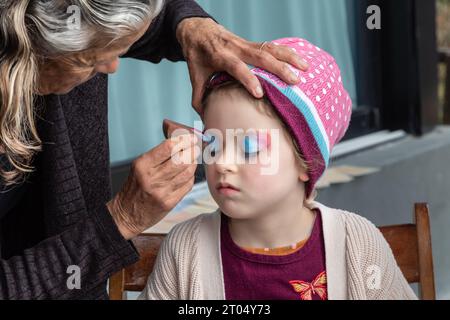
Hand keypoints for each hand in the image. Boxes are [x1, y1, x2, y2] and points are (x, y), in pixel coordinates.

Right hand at [107, 134, 197, 238]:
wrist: (127, 215)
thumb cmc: (134, 188)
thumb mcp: (139, 167)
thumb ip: (158, 155)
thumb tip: (179, 142)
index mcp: (143, 165)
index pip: (168, 147)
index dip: (183, 140)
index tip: (189, 137)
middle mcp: (152, 178)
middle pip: (181, 159)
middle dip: (192, 150)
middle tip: (195, 146)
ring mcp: (162, 191)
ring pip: (187, 172)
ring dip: (193, 163)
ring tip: (193, 159)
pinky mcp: (170, 202)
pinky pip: (187, 185)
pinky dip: (190, 177)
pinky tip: (188, 173)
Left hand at [176, 17, 308, 112]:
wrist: (197, 31)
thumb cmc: (197, 57)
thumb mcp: (195, 76)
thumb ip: (199, 98)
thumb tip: (206, 120)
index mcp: (220, 56)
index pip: (236, 66)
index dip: (248, 79)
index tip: (260, 94)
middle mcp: (235, 48)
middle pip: (260, 55)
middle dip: (279, 68)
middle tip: (294, 82)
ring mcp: (245, 44)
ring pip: (270, 48)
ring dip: (289, 57)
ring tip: (306, 68)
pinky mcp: (252, 43)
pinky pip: (272, 46)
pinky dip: (287, 52)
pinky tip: (301, 60)